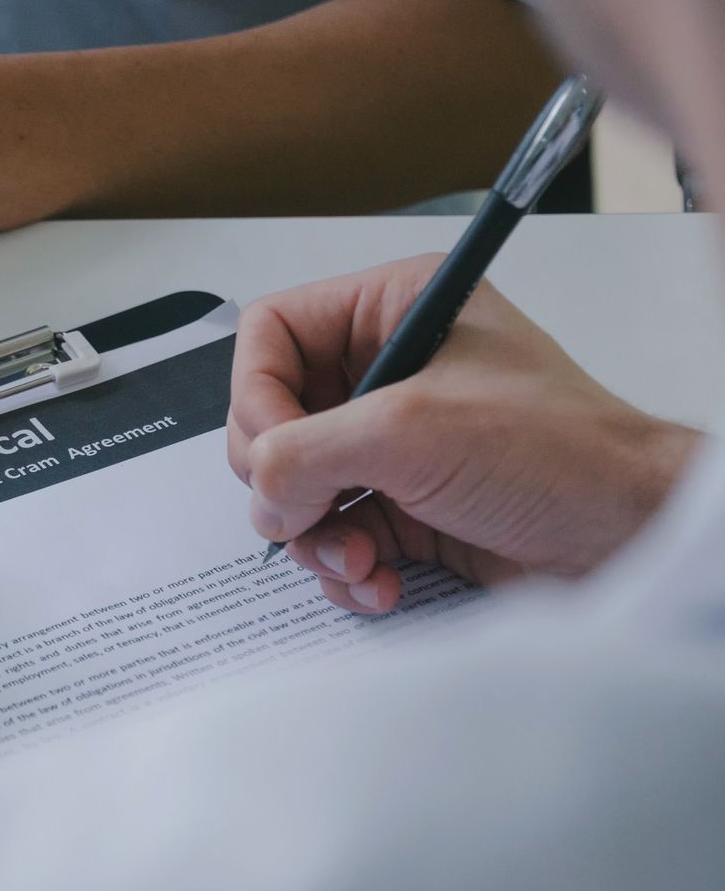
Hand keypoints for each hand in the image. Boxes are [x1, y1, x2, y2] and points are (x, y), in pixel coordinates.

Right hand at [228, 254, 699, 613]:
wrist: (634, 536)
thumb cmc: (560, 453)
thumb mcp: (409, 432)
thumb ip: (302, 453)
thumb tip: (260, 493)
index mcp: (393, 309)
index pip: (270, 334)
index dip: (256, 396)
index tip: (275, 454)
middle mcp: (387, 369)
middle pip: (270, 418)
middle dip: (284, 482)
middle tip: (309, 511)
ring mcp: (393, 442)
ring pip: (293, 487)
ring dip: (313, 536)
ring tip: (358, 559)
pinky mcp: (405, 504)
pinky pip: (330, 533)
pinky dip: (342, 566)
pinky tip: (377, 581)